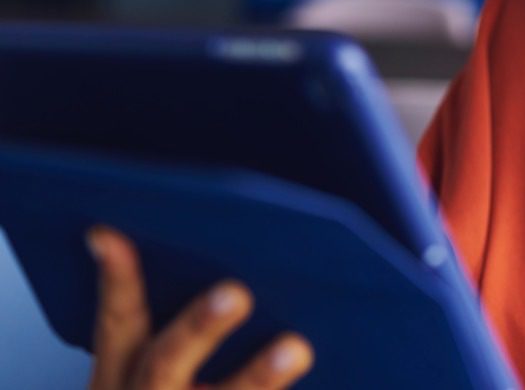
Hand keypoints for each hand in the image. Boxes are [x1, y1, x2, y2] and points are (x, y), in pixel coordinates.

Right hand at [86, 225, 313, 389]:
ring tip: (296, 347)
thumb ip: (189, 334)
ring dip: (256, 377)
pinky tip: (331, 369)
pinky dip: (276, 387)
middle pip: (163, 369)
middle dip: (198, 329)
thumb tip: (248, 272)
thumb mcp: (161, 379)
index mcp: (121, 386)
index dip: (115, 281)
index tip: (109, 233)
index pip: (118, 325)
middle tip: (237, 292)